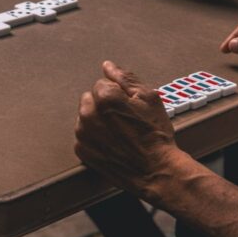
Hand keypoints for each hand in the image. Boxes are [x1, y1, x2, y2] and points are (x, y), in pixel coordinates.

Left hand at [75, 61, 177, 198]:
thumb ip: (124, 78)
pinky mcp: (81, 149)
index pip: (102, 84)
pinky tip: (111, 143)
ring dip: (98, 120)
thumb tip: (108, 66)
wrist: (156, 170)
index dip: (118, 94)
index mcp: (104, 97)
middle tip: (124, 119)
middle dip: (104, 105)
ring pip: (86, 116)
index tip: (128, 106)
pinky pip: (84, 135)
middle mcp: (88, 114)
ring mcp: (83, 133)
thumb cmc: (154, 134)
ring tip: (119, 132)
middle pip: (91, 98)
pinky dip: (94, 137)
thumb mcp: (148, 98)